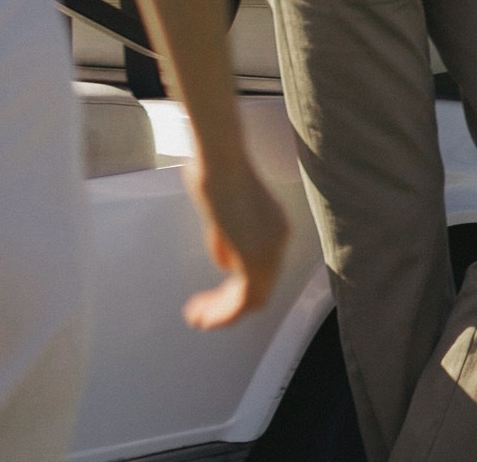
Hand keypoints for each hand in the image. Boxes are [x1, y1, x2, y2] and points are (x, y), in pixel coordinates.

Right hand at [183, 149, 289, 328]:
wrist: (220, 157)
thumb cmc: (215, 169)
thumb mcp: (222, 207)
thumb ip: (227, 236)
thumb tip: (224, 259)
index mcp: (275, 225)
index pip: (262, 269)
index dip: (236, 285)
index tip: (212, 294)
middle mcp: (278, 240)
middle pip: (259, 287)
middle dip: (228, 304)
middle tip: (202, 313)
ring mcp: (270, 251)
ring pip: (251, 299)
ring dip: (222, 314)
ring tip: (197, 319)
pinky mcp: (255, 259)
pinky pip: (242, 301)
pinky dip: (222, 314)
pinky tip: (202, 316)